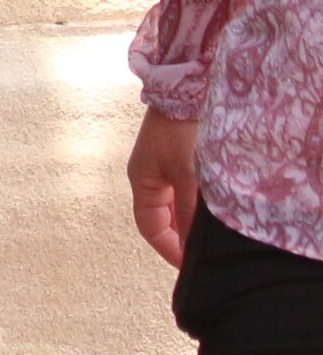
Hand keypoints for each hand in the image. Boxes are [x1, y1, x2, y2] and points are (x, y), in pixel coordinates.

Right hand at [129, 107, 202, 270]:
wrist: (187, 88)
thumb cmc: (180, 130)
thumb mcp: (188, 175)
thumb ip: (190, 212)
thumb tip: (192, 246)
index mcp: (142, 181)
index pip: (150, 227)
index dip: (168, 248)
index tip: (189, 265)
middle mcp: (150, 177)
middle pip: (162, 218)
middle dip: (179, 238)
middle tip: (202, 254)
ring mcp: (164, 167)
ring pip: (174, 206)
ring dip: (189, 222)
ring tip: (209, 236)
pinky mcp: (179, 159)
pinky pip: (183, 192)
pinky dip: (195, 206)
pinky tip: (211, 210)